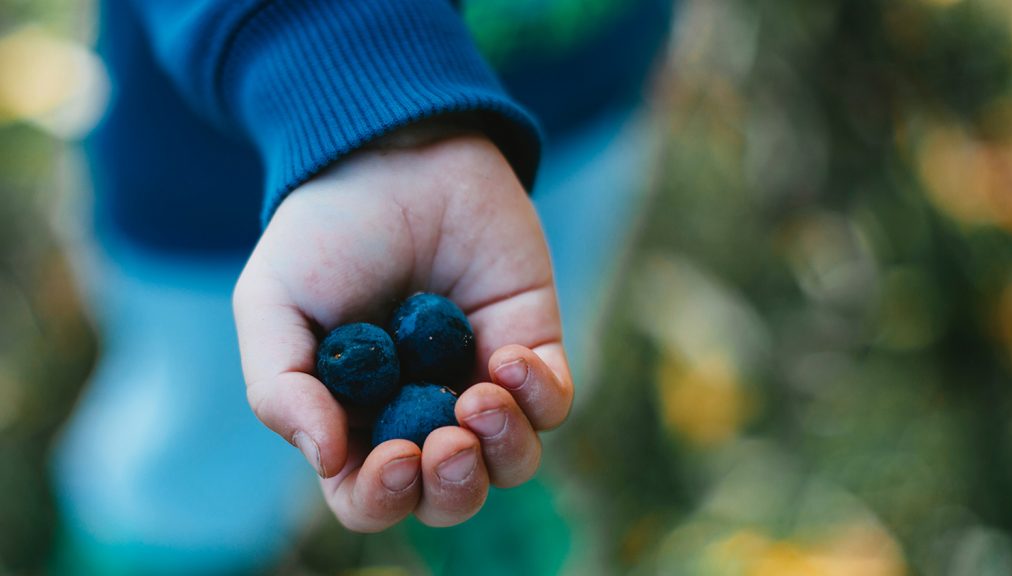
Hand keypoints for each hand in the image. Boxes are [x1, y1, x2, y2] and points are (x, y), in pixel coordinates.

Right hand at [233, 130, 572, 530]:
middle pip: (449, 495)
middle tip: (446, 443)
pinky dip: (540, 396)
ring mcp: (480, 380)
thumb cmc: (325, 232)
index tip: (394, 458)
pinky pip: (554, 402)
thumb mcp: (273, 305)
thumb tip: (327, 460)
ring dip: (503, 450)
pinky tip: (510, 353)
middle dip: (453, 488)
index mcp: (357, 418)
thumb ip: (280, 387)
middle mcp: (422, 412)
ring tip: (480, 397)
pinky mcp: (531, 343)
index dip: (383, 498)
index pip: (371, 495)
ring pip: (512, 462)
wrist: (395, 156)